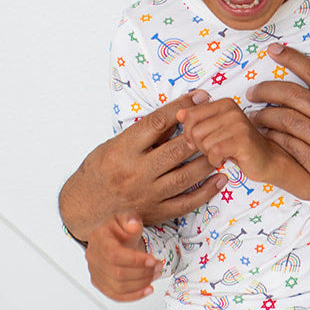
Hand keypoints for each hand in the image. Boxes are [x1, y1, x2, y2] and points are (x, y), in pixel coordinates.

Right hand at [59, 91, 227, 240]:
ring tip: (223, 149)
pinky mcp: (157, 212)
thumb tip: (175, 115)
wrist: (86, 207)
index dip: (181, 107)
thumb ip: (143, 135)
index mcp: (122, 150)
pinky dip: (206, 191)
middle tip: (217, 123)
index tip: (199, 97)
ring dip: (208, 162)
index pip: (157, 123)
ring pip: (185, 176)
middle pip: (176, 150)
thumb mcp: (113, 145)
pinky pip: (187, 202)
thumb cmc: (101, 171)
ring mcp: (148, 194)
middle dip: (200, 135)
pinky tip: (221, 179)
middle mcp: (136, 172)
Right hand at [85, 212, 161, 301]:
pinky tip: (148, 289)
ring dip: (142, 283)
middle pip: (117, 273)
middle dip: (143, 272)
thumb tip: (133, 225)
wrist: (113, 239)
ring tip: (156, 274)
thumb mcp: (126, 218)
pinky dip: (134, 295)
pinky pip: (116, 296)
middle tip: (159, 266)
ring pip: (118, 286)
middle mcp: (93, 257)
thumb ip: (130, 219)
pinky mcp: (100, 284)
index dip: (135, 260)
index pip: (114, 254)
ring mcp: (95, 272)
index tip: (153, 260)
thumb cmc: (119, 229)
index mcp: (98, 239)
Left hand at [177, 97, 266, 179]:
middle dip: (199, 145)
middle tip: (213, 149)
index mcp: (224, 104)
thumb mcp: (216, 129)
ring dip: (208, 154)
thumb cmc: (239, 146)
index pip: (190, 115)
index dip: (188, 133)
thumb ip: (198, 119)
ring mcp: (238, 124)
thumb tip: (178, 114)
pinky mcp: (242, 140)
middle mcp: (231, 110)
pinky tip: (223, 160)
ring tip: (220, 154)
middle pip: (195, 131)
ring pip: (204, 142)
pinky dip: (214, 160)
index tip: (196, 141)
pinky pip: (214, 151)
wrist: (267, 159)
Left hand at [247, 44, 309, 241]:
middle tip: (253, 92)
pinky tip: (266, 137)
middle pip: (292, 94)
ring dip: (264, 116)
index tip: (275, 51)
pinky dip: (273, 138)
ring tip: (255, 117)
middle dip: (266, 89)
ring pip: (285, 119)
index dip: (291, 58)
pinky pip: (288, 145)